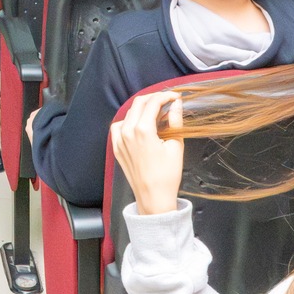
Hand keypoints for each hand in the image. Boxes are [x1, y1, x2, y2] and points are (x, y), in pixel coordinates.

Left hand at [112, 91, 186, 215]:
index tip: (175, 97)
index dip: (166, 96)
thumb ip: (175, 121)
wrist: (153, 197)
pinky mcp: (116, 148)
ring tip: (155, 112)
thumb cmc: (167, 175)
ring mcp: (119, 140)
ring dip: (141, 108)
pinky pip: (118, 126)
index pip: (153, 102)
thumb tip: (176, 105)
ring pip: (128, 113)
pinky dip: (128, 120)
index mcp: (143, 130)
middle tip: (167, 100)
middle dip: (154, 98)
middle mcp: (127, 132)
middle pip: (139, 103)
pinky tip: (138, 124)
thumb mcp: (176, 146)